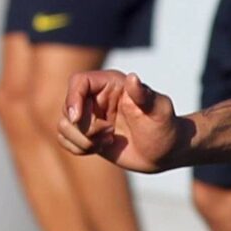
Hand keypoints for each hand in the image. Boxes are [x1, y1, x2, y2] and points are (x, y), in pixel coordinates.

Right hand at [60, 69, 187, 173]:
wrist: (165, 152)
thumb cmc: (166, 128)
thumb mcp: (160, 111)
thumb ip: (146, 95)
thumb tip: (133, 78)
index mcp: (112, 84)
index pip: (79, 82)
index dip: (72, 98)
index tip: (77, 119)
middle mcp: (97, 97)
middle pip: (68, 107)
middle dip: (85, 127)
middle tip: (110, 134)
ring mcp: (91, 116)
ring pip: (64, 125)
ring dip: (82, 140)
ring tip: (108, 141)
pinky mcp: (87, 134)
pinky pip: (65, 139)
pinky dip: (79, 148)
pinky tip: (102, 148)